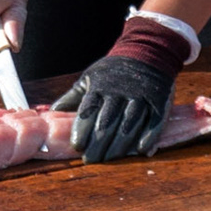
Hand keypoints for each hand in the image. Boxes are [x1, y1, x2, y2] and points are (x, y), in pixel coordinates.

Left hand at [53, 55, 175, 163]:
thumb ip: (72, 97)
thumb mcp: (90, 78)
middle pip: (107, 122)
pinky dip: (149, 136)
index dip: (82, 130)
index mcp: (99, 87)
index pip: (88, 110)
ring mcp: (140, 96)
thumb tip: (51, 113)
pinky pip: (155, 121)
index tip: (77, 147)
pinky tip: (141, 150)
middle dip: (98, 143)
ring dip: (120, 145)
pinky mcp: (159, 100)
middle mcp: (119, 92)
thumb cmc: (113, 71)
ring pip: (129, 124)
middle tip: (91, 160)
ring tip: (110, 160)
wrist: (147, 51)